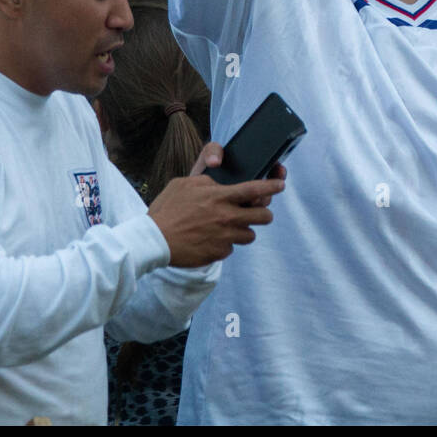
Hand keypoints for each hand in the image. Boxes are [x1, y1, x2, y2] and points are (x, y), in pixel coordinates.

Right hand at [149, 141, 284, 266]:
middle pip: (264, 215)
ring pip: (250, 234)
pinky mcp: (219, 253)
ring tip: (227, 227)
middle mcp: (227, 217)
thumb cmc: (167, 210)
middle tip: (256, 212)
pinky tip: (211, 240)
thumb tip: (219, 185)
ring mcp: (225, 237)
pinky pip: (232, 248)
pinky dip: (225, 244)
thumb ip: (207, 182)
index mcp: (219, 196)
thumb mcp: (185, 184)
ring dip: (243, 230)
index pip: (255, 189)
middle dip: (263, 213)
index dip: (272, 186)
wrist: (154, 241)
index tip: (281, 184)